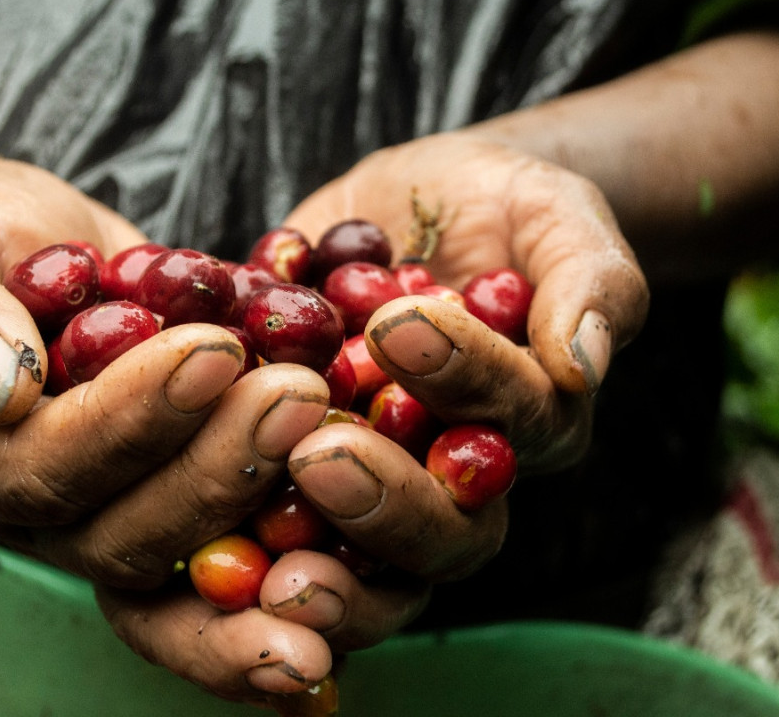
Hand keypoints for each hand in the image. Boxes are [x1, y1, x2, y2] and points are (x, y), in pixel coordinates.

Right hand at [0, 157, 342, 701]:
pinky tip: (352, 515)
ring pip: (184, 557)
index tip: (212, 349)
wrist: (31, 252)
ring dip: (259, 498)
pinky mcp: (172, 509)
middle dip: (215, 468)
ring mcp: (107, 522)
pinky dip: (284, 542)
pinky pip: (227, 553)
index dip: (130, 418)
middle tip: (296, 395)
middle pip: (124, 535)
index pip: (45, 465)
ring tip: (324, 418)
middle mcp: (34, 517)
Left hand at [234, 131, 648, 668]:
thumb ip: (592, 282)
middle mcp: (457, 478)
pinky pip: (273, 533)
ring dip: (315, 566)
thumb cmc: (503, 210)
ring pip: (366, 568)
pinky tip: (187, 539)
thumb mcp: (558, 217)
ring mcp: (378, 488)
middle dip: (383, 500)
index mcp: (529, 422)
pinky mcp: (297, 475)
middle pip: (443, 535)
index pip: (512, 424)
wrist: (419, 210)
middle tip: (318, 455)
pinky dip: (233, 544)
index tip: (401, 323)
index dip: (465, 382)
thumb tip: (583, 362)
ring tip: (257, 552)